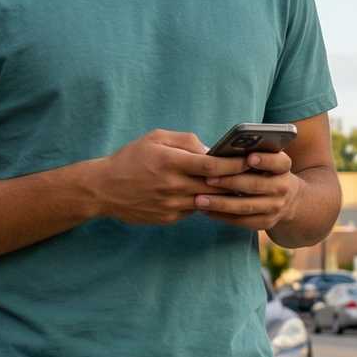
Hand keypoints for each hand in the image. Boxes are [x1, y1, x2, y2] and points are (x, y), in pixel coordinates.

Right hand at [87, 130, 253, 225]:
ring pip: (207, 201)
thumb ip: (186, 141)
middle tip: (253, 175)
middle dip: (236, 181)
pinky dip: (204, 202)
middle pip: (215, 186)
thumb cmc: (131, 158)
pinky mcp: (168, 218)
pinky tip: (212, 195)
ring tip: (239, 186)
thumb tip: (212, 150)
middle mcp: (173, 186)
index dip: (235, 164)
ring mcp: (171, 205)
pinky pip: (194, 209)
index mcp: (171, 162)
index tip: (250, 160)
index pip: (212, 166)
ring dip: (223, 195)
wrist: (102, 189)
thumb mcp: (156, 138)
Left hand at [193, 148, 304, 231]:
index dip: (265, 160)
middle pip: (256, 184)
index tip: (249, 158)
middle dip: (230, 182)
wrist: (287, 200)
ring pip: (246, 206)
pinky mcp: (266, 223)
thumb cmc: (265, 172)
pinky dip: (222, 216)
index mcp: (283, 168)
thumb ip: (251, 154)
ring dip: (221, 203)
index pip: (278, 162)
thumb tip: (221, 153)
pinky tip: (206, 211)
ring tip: (199, 199)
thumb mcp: (266, 161)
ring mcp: (275, 207)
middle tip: (207, 179)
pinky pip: (242, 221)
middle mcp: (283, 187)